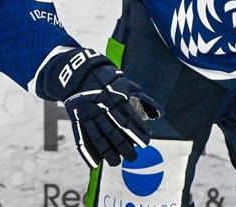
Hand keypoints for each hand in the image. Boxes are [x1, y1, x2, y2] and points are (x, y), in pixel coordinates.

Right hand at [53, 50, 161, 168]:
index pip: (129, 119)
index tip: (146, 142)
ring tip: (116, 162)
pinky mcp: (76, 118)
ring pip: (98, 137)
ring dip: (107, 152)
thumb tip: (159, 115)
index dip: (138, 132)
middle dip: (124, 146)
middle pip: (114, 132)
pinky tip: (95, 163)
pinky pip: (81, 137)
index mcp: (116, 97)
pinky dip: (87, 152)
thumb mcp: (127, 85)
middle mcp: (101, 107)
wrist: (80, 71)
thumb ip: (144, 100)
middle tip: (133, 157)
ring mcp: (88, 113)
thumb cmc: (109, 80)